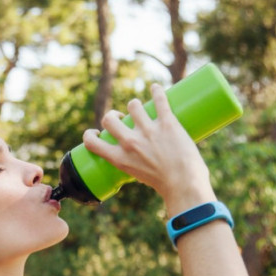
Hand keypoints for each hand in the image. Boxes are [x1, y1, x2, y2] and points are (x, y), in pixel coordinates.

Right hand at [83, 83, 214, 213]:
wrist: (185, 185)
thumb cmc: (167, 187)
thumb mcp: (140, 177)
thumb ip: (138, 165)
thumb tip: (145, 159)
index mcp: (119, 158)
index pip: (92, 142)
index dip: (90, 134)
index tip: (97, 132)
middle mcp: (130, 143)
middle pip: (109, 119)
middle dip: (114, 115)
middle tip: (124, 119)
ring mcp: (148, 131)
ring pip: (133, 105)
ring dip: (135, 105)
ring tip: (142, 108)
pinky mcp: (167, 123)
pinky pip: (159, 100)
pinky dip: (157, 91)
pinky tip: (156, 88)